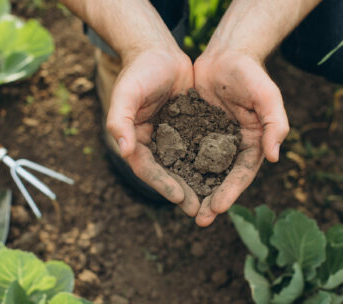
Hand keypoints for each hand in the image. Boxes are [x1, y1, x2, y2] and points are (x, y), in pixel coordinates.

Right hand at [106, 48, 200, 215]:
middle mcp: (151, 142)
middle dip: (182, 192)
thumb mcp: (126, 92)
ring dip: (196, 184)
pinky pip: (197, 150)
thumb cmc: (140, 70)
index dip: (163, 184)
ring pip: (184, 166)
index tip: (180, 198)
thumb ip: (120, 120)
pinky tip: (222, 176)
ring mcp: (169, 137)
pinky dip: (207, 164)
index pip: (147, 168)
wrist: (160, 51)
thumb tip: (122, 151)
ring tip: (213, 202)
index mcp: (133, 138)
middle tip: (200, 211)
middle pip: (167, 173)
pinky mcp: (186, 130)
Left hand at [193, 49, 289, 225]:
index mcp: (253, 143)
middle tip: (200, 221)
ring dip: (195, 190)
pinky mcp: (195, 131)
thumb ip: (275, 124)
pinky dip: (179, 167)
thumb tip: (274, 157)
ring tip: (184, 209)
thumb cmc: (250, 74)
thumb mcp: (267, 96)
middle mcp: (233, 146)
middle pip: (222, 178)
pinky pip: (186, 153)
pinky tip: (168, 180)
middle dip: (212, 200)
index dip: (231, 192)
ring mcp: (213, 140)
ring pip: (203, 171)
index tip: (218, 208)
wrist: (225, 55)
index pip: (242, 173)